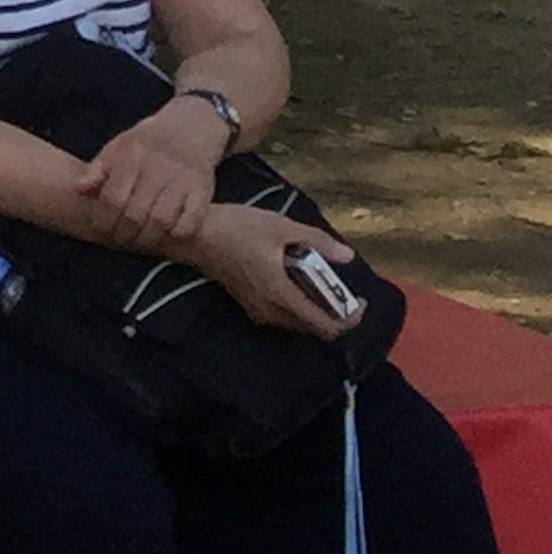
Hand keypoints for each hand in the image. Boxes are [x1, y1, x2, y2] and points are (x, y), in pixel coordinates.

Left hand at [71, 101, 235, 249]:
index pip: (113, 196)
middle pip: (136, 213)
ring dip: (149, 238)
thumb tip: (78, 190)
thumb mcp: (118, 147)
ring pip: (161, 221)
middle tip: (120, 241)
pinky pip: (190, 222)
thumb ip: (98, 169)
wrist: (189, 128)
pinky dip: (177, 234)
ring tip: (141, 243)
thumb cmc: (146, 143)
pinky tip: (168, 236)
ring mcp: (182, 180)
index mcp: (132, 155)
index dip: (104, 218)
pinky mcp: (203, 191)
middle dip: (124, 233)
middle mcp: (157, 167)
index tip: (101, 229)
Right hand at [190, 200, 362, 341]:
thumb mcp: (281, 227)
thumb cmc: (237, 228)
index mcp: (283, 296)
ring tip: (318, 278)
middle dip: (334, 312)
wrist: (195, 234)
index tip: (359, 302)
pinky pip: (283, 315)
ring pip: (299, 322)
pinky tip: (293, 278)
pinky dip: (298, 304)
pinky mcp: (250, 305)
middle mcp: (273, 312)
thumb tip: (347, 256)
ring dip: (315, 307)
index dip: (349, 319)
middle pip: (314, 327)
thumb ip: (317, 241)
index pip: (326, 326)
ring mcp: (259, 311)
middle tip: (339, 287)